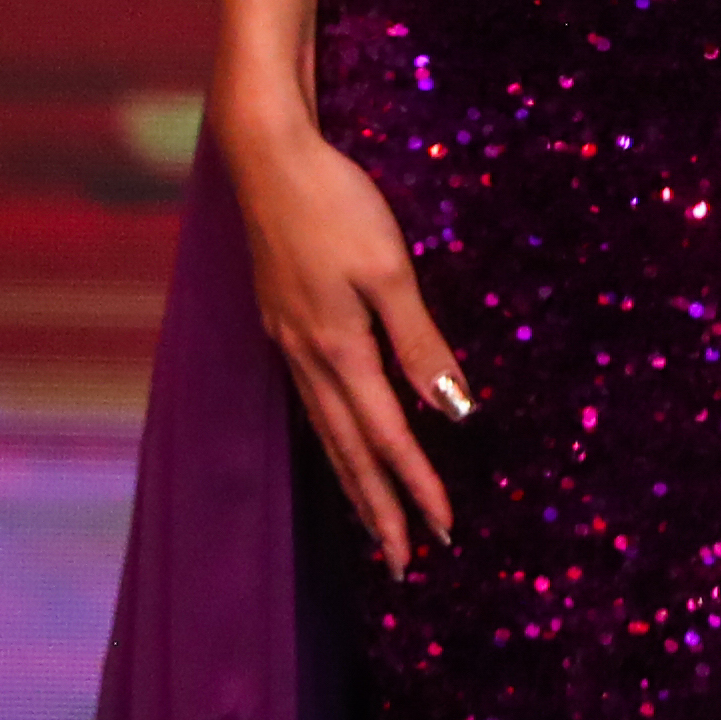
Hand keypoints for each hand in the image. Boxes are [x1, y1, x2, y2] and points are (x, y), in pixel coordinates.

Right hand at [222, 105, 467, 573]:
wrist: (266, 158)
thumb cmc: (335, 204)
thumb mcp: (389, 269)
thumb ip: (419, 342)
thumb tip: (454, 409)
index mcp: (339, 350)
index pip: (386, 438)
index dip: (416, 487)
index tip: (443, 532)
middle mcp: (307, 359)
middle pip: (348, 452)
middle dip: (378, 510)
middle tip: (403, 562)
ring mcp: (288, 344)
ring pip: (325, 433)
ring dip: (352, 482)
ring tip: (374, 525)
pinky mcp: (282, 325)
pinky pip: (312, 403)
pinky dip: (331, 440)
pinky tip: (340, 446)